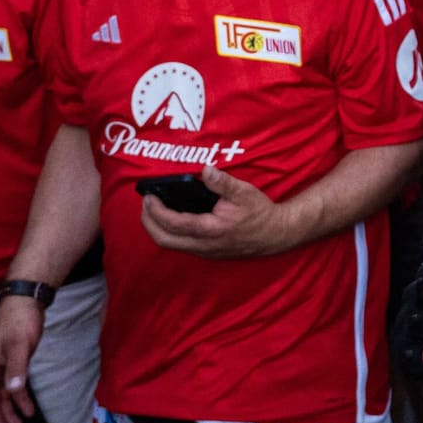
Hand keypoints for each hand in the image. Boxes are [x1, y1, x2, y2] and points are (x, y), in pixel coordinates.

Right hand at [0, 297, 43, 422]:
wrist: (27, 303)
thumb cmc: (18, 322)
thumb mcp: (18, 345)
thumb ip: (16, 369)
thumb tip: (13, 391)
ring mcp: (1, 368)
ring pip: (2, 397)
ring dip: (9, 413)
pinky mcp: (14, 365)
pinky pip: (14, 388)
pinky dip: (20, 400)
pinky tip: (29, 411)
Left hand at [140, 165, 296, 257]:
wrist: (276, 235)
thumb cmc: (260, 213)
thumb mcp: (244, 192)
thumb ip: (222, 182)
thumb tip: (205, 170)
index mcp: (210, 230)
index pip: (173, 223)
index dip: (156, 211)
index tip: (149, 197)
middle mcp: (204, 245)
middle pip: (163, 240)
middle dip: (148, 222)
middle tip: (146, 203)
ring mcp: (204, 251)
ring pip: (170, 244)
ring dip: (157, 228)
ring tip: (154, 209)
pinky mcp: (207, 252)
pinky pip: (180, 245)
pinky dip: (169, 232)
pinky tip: (172, 218)